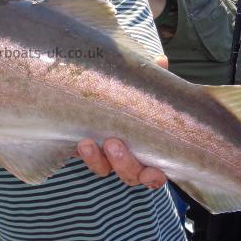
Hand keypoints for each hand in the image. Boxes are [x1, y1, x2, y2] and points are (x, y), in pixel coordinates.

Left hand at [76, 53, 167, 188]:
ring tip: (86, 143)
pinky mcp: (87, 151)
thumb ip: (152, 82)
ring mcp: (106, 158)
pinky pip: (86, 159)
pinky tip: (80, 142)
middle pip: (129, 175)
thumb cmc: (135, 102)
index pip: (154, 175)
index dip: (153, 178)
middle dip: (122, 163)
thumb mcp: (145, 92)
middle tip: (112, 142)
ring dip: (96, 159)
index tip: (150, 173)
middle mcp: (129, 160)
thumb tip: (161, 61)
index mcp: (149, 152)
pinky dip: (84, 154)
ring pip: (104, 169)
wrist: (103, 98)